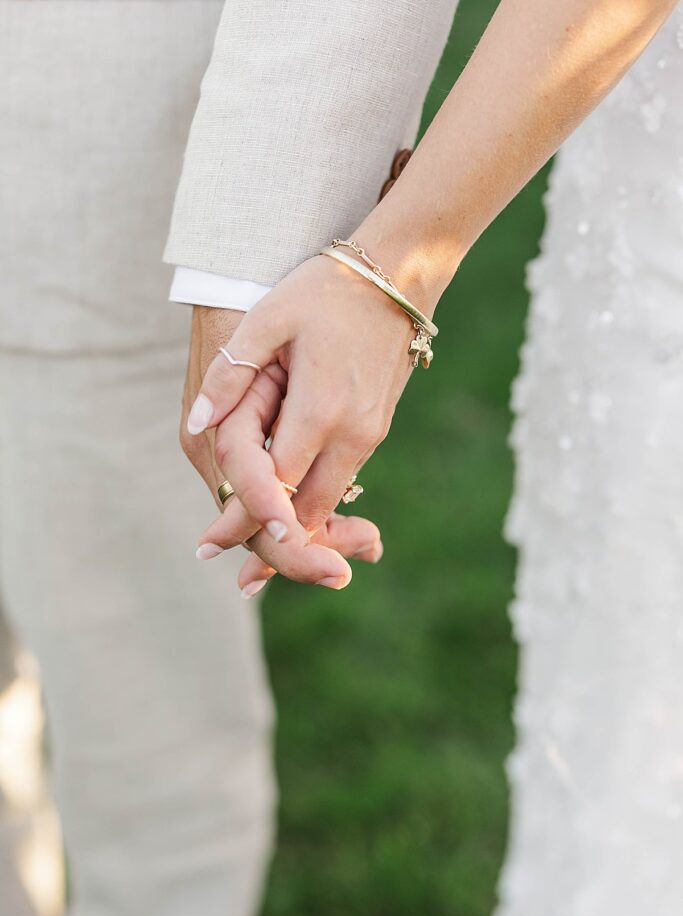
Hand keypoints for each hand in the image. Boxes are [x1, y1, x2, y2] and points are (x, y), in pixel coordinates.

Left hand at [181, 305, 383, 593]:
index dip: (242, 520)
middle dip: (274, 545)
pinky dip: (319, 505)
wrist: (400, 273)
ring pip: (330, 500)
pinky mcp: (379, 428)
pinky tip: (293, 514)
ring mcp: (371, 433)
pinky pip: (343, 478)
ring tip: (262, 563)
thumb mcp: (268, 320)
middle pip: (308, 509)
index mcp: (321, 411)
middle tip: (241, 581)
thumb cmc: (326, 289)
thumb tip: (197, 425)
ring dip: (299, 530)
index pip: (275, 487)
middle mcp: (352, 433)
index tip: (211, 547)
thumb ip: (230, 375)